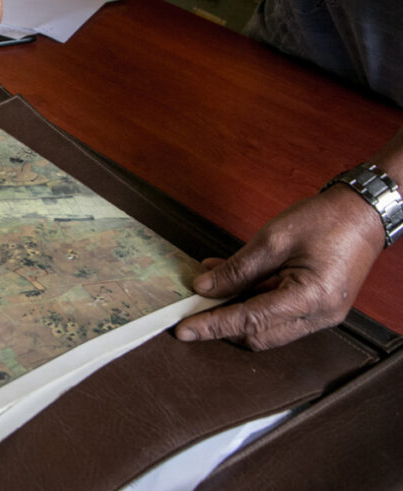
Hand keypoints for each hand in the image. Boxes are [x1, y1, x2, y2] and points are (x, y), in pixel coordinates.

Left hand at [174, 185, 383, 349]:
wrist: (364, 212)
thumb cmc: (325, 220)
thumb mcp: (273, 239)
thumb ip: (237, 268)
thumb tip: (204, 287)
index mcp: (310, 298)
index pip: (250, 321)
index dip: (213, 326)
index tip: (183, 330)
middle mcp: (319, 316)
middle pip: (257, 335)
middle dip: (221, 324)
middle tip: (189, 311)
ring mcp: (321, 315)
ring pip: (265, 327)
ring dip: (234, 311)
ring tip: (206, 289)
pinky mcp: (317, 307)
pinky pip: (277, 313)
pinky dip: (251, 301)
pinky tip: (228, 281)